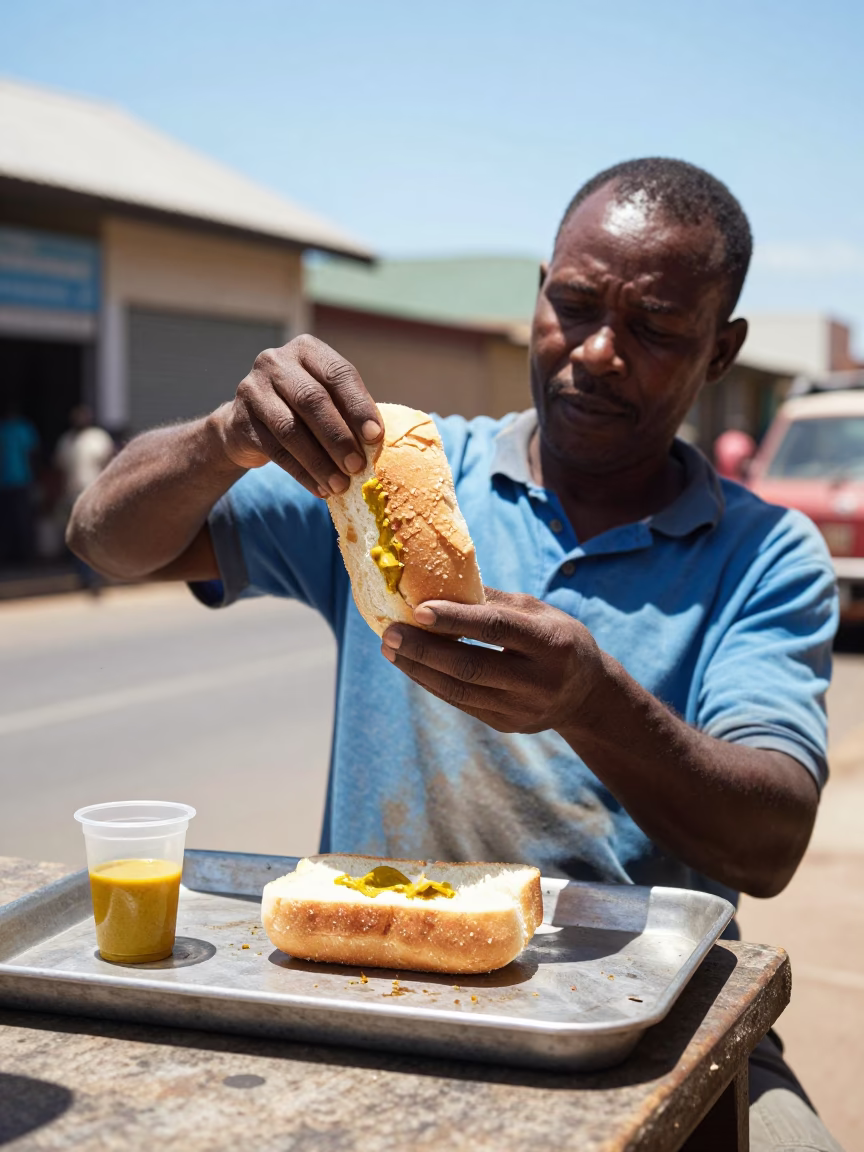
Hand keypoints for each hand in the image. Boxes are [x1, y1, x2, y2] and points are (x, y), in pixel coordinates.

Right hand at [211, 334, 382, 496]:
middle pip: (312, 400)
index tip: (376, 437)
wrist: (246, 423)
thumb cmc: (301, 410)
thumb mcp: (327, 400)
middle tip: (358, 466)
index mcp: (307, 350)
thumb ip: (348, 411)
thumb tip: (377, 441)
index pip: (338, 374)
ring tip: (340, 485)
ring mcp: (253, 389)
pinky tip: (320, 489)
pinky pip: (275, 451)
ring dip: (320, 461)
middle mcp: (276, 362)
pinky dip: (302, 473)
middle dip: (338, 437)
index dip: (358, 406)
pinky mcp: (239, 420)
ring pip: (291, 429)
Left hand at [381, 588, 604, 733]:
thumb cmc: (556, 638)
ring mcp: (523, 708)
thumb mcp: (537, 611)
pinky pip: (462, 703)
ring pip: (460, 690)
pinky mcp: (507, 725)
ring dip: (419, 669)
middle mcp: (539, 680)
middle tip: (389, 632)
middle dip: (424, 649)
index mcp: (550, 642)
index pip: (496, 629)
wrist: (587, 695)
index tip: (418, 609)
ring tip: (391, 649)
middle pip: (471, 666)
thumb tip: (439, 580)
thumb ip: (493, 600)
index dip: (456, 620)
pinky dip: (432, 683)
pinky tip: (412, 666)